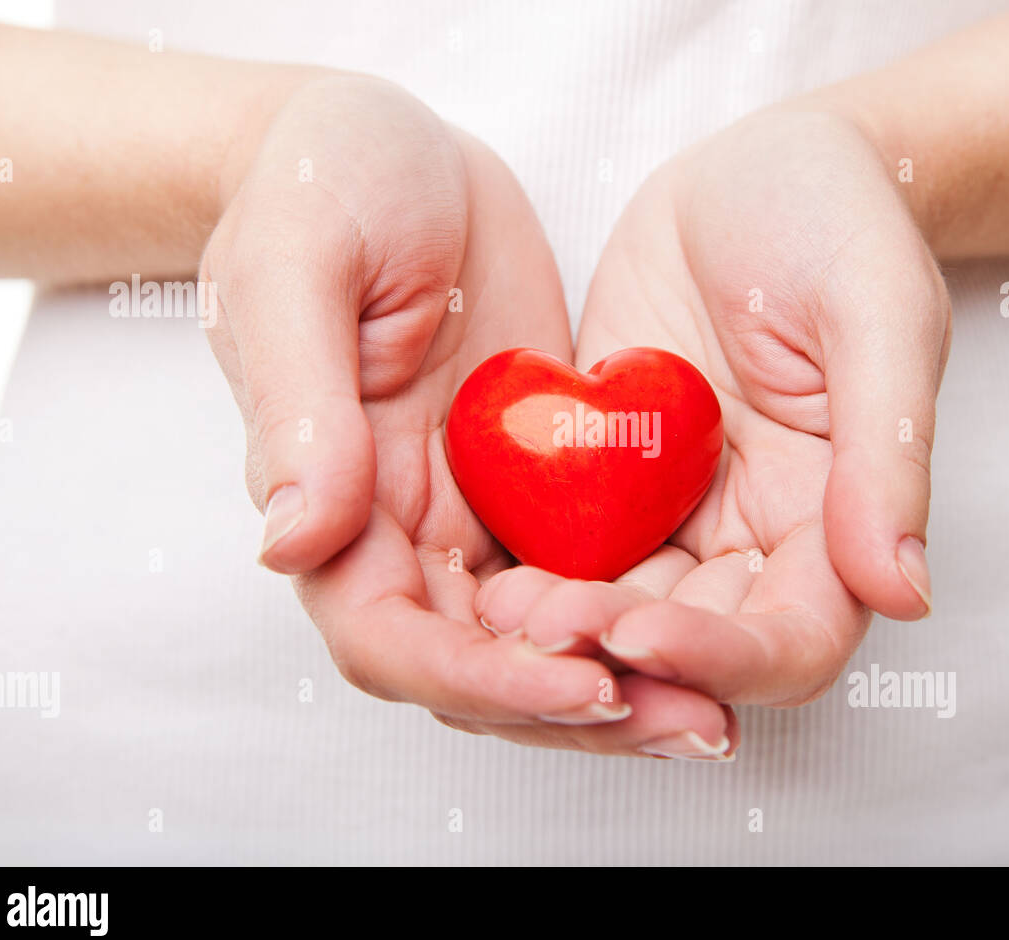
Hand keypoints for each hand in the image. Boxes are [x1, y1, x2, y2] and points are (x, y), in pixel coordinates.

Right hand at [202, 74, 734, 756]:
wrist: (396, 149)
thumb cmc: (324, 182)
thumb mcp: (298, 265)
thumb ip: (296, 403)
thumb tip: (290, 543)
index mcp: (332, 498)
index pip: (395, 638)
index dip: (484, 679)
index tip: (583, 678)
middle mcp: (400, 531)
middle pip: (481, 669)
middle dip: (579, 707)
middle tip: (692, 721)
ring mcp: (472, 516)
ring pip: (544, 641)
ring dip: (626, 683)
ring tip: (719, 707)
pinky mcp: (536, 487)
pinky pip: (588, 573)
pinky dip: (643, 612)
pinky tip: (715, 626)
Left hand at [477, 106, 950, 706]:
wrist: (756, 173)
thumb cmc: (839, 225)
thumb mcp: (878, 314)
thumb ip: (887, 452)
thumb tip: (905, 592)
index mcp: (833, 520)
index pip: (792, 640)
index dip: (719, 658)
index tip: (640, 632)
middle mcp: (752, 537)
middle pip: (692, 644)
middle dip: (617, 651)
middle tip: (540, 630)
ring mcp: (674, 513)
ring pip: (618, 610)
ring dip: (563, 628)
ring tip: (500, 612)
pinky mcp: (607, 480)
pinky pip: (566, 545)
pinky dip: (529, 569)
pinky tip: (480, 572)